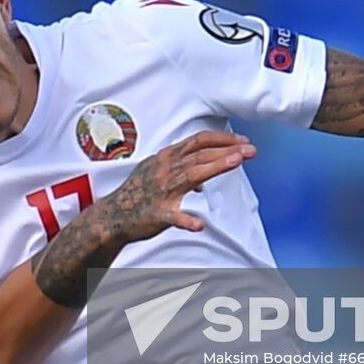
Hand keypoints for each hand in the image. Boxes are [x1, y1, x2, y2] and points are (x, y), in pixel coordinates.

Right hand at [100, 130, 256, 244]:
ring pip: (191, 175)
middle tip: (250, 149)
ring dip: (215, 167)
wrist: (112, 215)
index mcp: (166, 158)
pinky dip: (187, 221)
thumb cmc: (136, 193)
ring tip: (236, 162)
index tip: (242, 140)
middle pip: (200, 155)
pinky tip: (200, 225)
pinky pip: (173, 217)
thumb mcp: (157, 172)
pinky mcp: (157, 214)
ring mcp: (161, 191)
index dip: (222, 139)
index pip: (198, 142)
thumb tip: (203, 180)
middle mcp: (165, 170)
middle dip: (227, 150)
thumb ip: (180, 170)